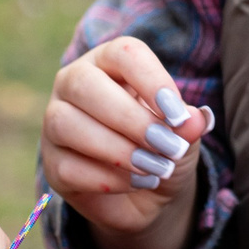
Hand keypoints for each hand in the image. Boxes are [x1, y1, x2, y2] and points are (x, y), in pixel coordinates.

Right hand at [39, 37, 209, 248]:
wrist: (148, 195)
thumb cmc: (162, 147)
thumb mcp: (183, 134)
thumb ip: (187, 125)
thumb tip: (195, 120)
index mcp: (109, 63)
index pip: (123, 53)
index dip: (150, 79)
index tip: (177, 114)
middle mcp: (74, 85)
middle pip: (84, 84)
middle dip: (130, 118)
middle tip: (168, 146)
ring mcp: (56, 124)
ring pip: (65, 124)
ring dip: (117, 150)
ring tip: (155, 168)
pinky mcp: (53, 164)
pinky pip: (68, 167)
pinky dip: (108, 179)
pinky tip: (136, 183)